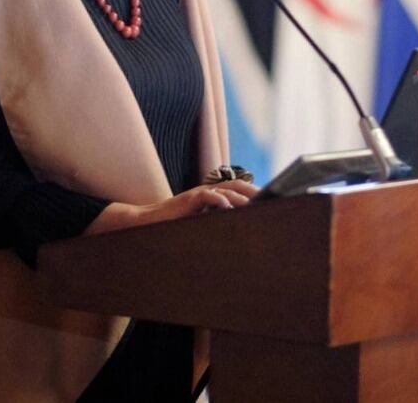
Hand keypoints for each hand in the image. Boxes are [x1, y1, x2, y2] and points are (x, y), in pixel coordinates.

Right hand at [86, 179, 257, 234]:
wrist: (148, 222)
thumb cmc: (174, 226)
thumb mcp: (199, 224)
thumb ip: (215, 222)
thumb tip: (236, 231)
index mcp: (212, 197)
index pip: (236, 190)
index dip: (252, 193)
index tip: (269, 200)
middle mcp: (207, 193)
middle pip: (235, 186)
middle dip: (252, 191)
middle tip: (269, 198)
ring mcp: (197, 195)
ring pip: (223, 190)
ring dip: (240, 196)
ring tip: (254, 203)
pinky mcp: (187, 200)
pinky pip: (205, 196)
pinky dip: (217, 200)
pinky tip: (226, 207)